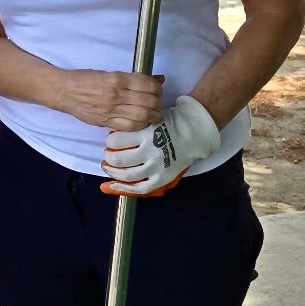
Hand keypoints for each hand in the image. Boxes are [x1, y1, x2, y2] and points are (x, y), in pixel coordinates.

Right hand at [63, 68, 164, 130]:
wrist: (64, 91)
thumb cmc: (84, 79)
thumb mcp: (108, 73)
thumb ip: (131, 79)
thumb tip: (156, 79)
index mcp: (116, 78)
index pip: (146, 84)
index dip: (157, 87)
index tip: (157, 88)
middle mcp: (115, 94)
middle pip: (148, 101)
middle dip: (158, 102)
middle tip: (157, 101)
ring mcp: (111, 110)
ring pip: (142, 115)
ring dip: (153, 115)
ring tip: (154, 113)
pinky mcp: (106, 121)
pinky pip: (130, 126)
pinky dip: (141, 124)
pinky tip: (143, 121)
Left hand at [100, 95, 219, 195]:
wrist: (196, 133)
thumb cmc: (170, 123)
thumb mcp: (151, 116)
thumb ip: (134, 125)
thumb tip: (111, 134)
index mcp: (147, 132)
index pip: (116, 140)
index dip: (110, 141)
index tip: (111, 140)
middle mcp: (151, 150)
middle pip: (119, 158)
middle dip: (109, 157)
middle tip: (108, 155)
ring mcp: (158, 166)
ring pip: (127, 174)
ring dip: (113, 172)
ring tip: (108, 167)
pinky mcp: (163, 177)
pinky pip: (141, 188)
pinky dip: (124, 188)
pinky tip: (112, 185)